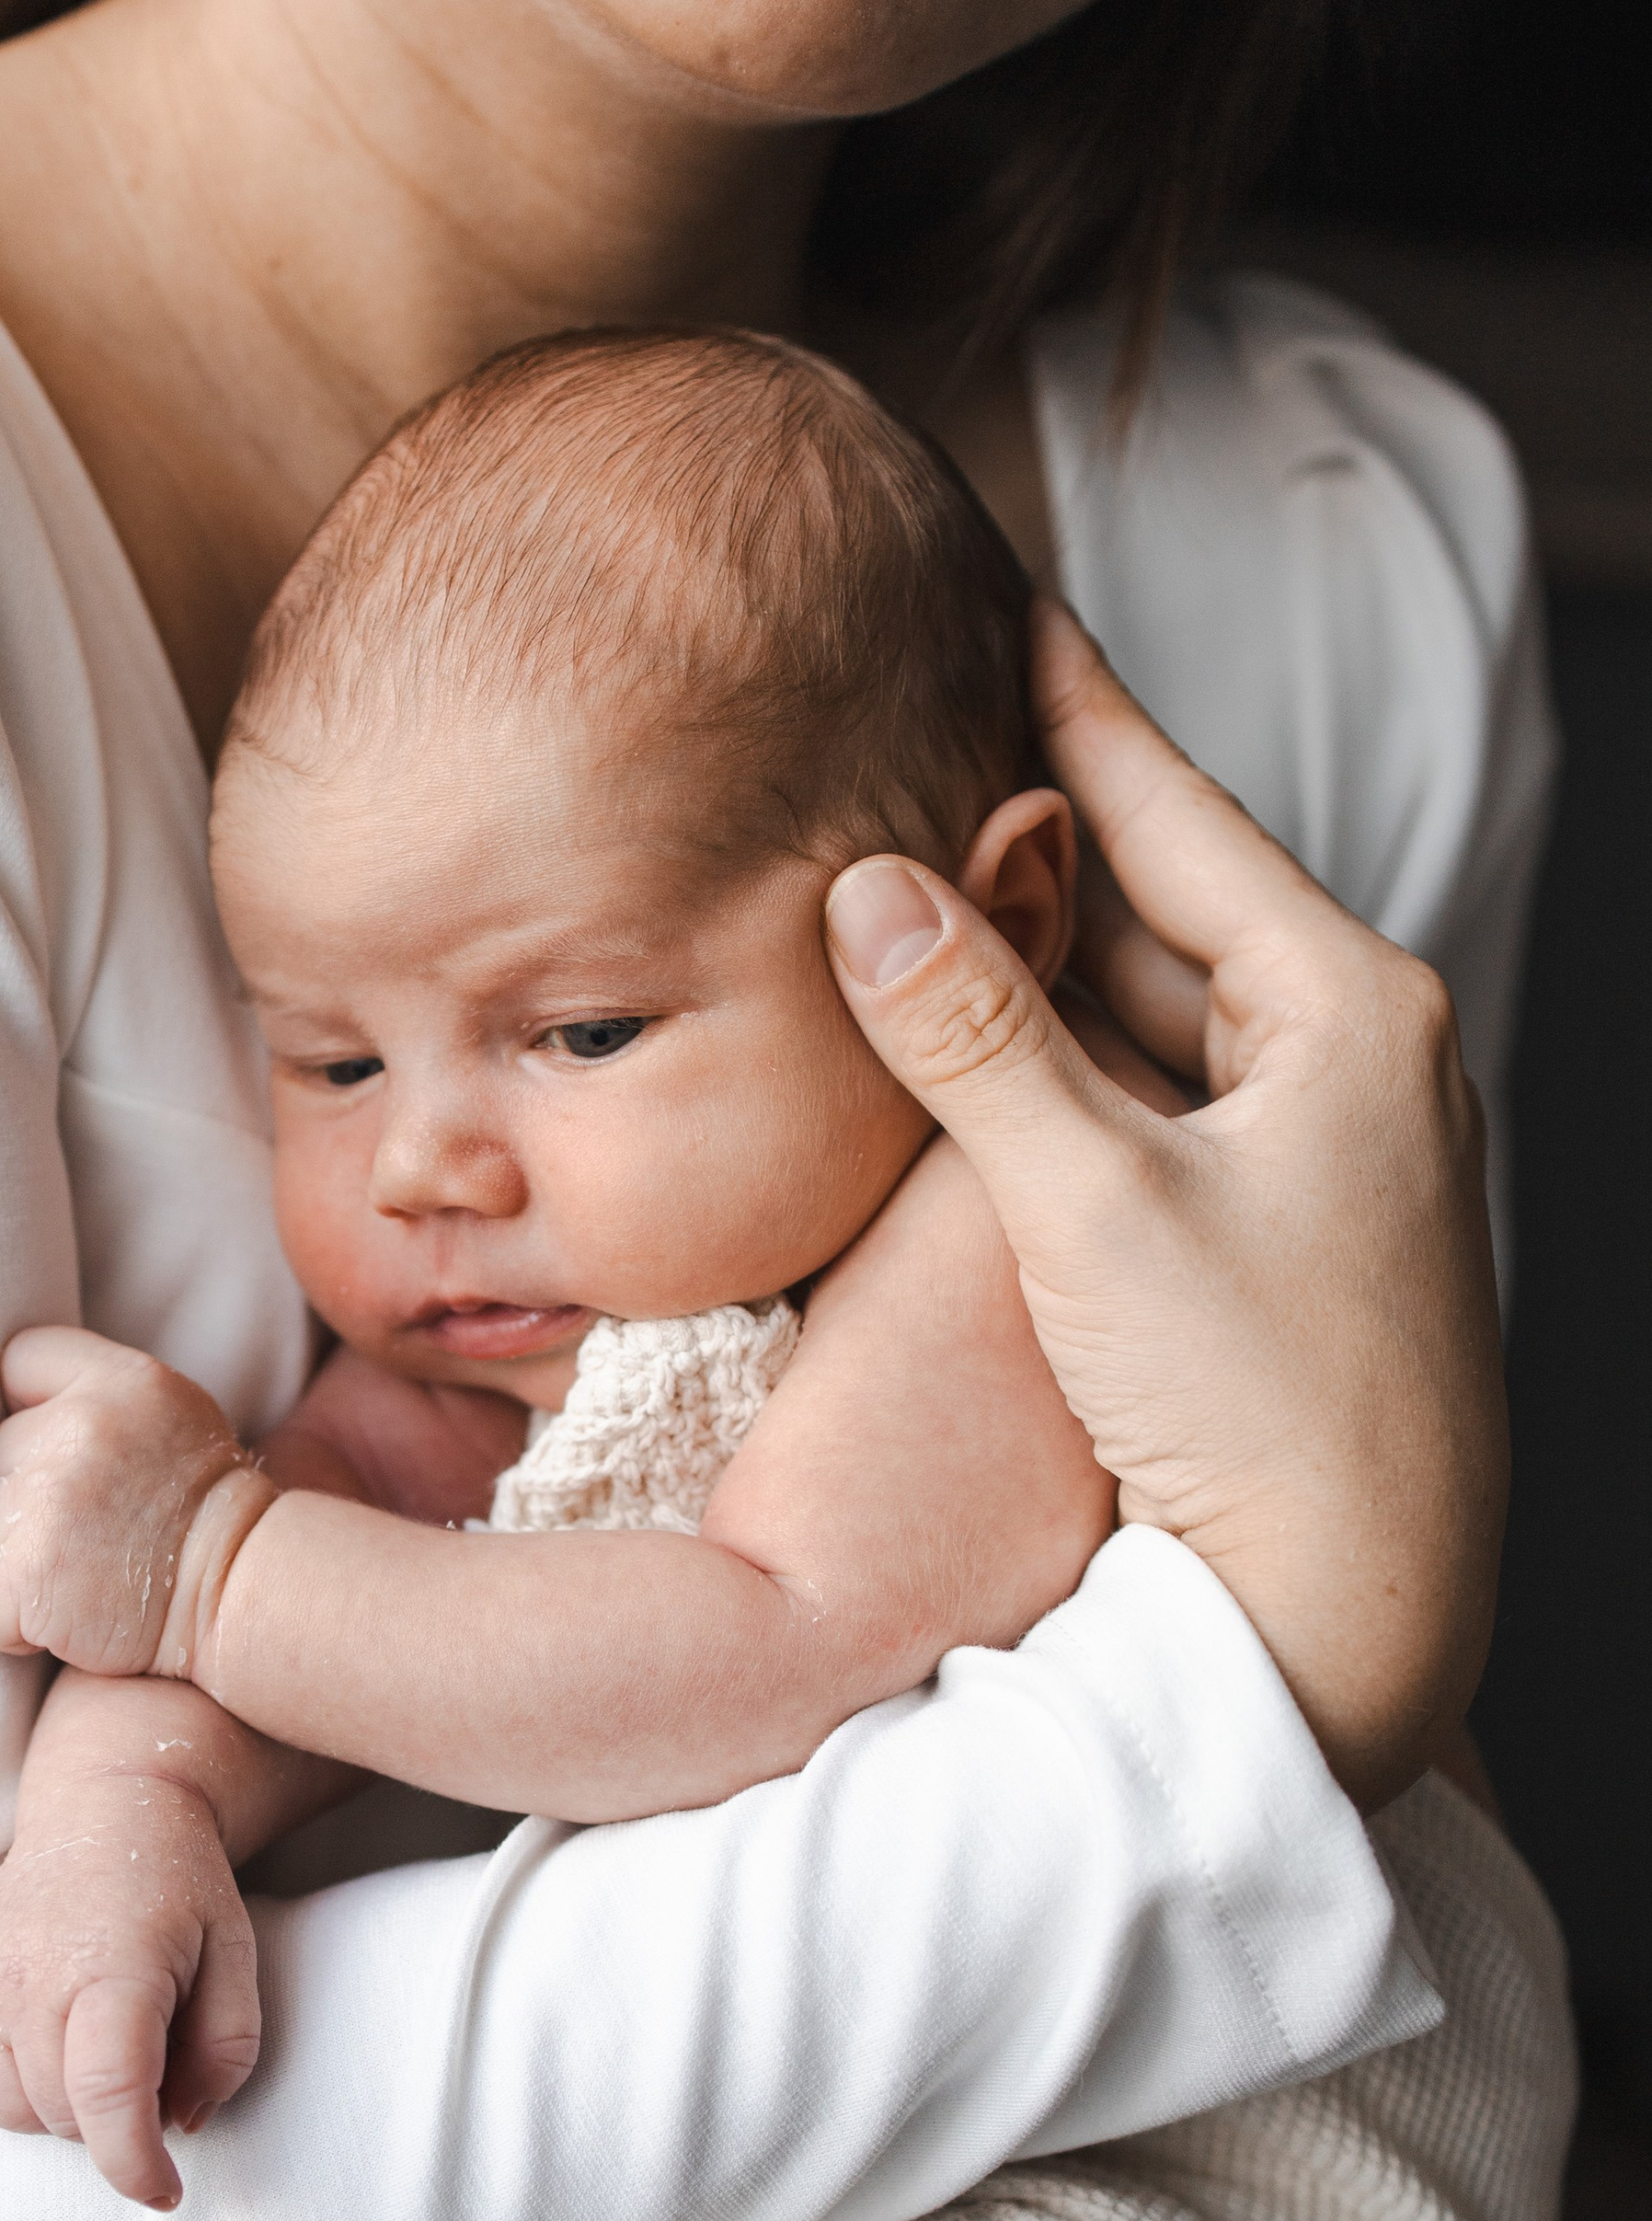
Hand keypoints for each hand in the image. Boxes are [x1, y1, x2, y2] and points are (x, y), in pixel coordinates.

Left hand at [0, 1325, 275, 1673]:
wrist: (243, 1598)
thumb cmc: (202, 1518)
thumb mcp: (171, 1417)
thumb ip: (95, 1396)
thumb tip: (5, 1407)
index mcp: (120, 1381)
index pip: (19, 1360)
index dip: (24, 1409)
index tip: (58, 1453)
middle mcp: (81, 1429)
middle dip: (23, 1499)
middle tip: (86, 1532)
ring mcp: (51, 1502)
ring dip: (11, 1562)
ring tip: (79, 1575)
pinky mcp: (29, 1575)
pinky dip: (8, 1623)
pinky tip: (61, 1618)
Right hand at [0, 1771, 259, 2205]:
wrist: (102, 1811)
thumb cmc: (178, 1888)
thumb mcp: (235, 1958)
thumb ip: (224, 2052)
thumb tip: (179, 2126)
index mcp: (113, 1969)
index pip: (109, 2095)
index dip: (135, 2164)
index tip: (165, 2192)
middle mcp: (32, 1977)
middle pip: (65, 2117)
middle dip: (116, 2122)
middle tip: (149, 2060)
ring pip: (13, 2115)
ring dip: (61, 2109)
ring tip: (96, 2046)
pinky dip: (4, 2093)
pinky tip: (43, 2050)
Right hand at [821, 603, 1504, 1810]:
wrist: (1354, 1621)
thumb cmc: (1263, 1413)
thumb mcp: (1091, 1207)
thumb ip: (973, 1040)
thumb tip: (864, 890)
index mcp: (1349, 1013)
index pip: (1179, 812)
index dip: (1072, 704)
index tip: (1000, 599)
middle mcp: (1355, 1064)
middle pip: (1161, 907)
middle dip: (1031, 834)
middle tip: (915, 732)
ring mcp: (1323, 1155)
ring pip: (1148, 1014)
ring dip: (1033, 964)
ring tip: (913, 878)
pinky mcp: (1278, 1238)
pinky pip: (1150, 1107)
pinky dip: (1058, 1074)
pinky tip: (969, 1061)